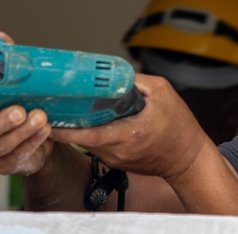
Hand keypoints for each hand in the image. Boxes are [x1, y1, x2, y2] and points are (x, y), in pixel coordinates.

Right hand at [0, 31, 53, 175]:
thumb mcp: (8, 84)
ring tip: (39, 116)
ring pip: (1, 146)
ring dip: (22, 131)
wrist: (38, 136)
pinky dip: (33, 141)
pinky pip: (19, 155)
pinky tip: (45, 129)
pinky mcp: (8, 164)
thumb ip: (1, 62)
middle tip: (18, 110)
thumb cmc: (16, 107)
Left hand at [51, 74, 209, 181]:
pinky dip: (91, 135)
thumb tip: (113, 74)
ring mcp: (117, 160)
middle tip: (51, 108)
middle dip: (66, 124)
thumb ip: (136, 81)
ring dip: (77, 130)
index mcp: (128, 133)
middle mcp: (118, 151)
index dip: (66, 129)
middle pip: (82, 138)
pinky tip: (89, 123)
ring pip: (88, 143)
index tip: (49, 118)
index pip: (89, 134)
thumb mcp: (162, 92)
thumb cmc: (179, 126)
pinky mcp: (118, 163)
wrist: (188, 159)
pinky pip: (98, 147)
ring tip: (66, 112)